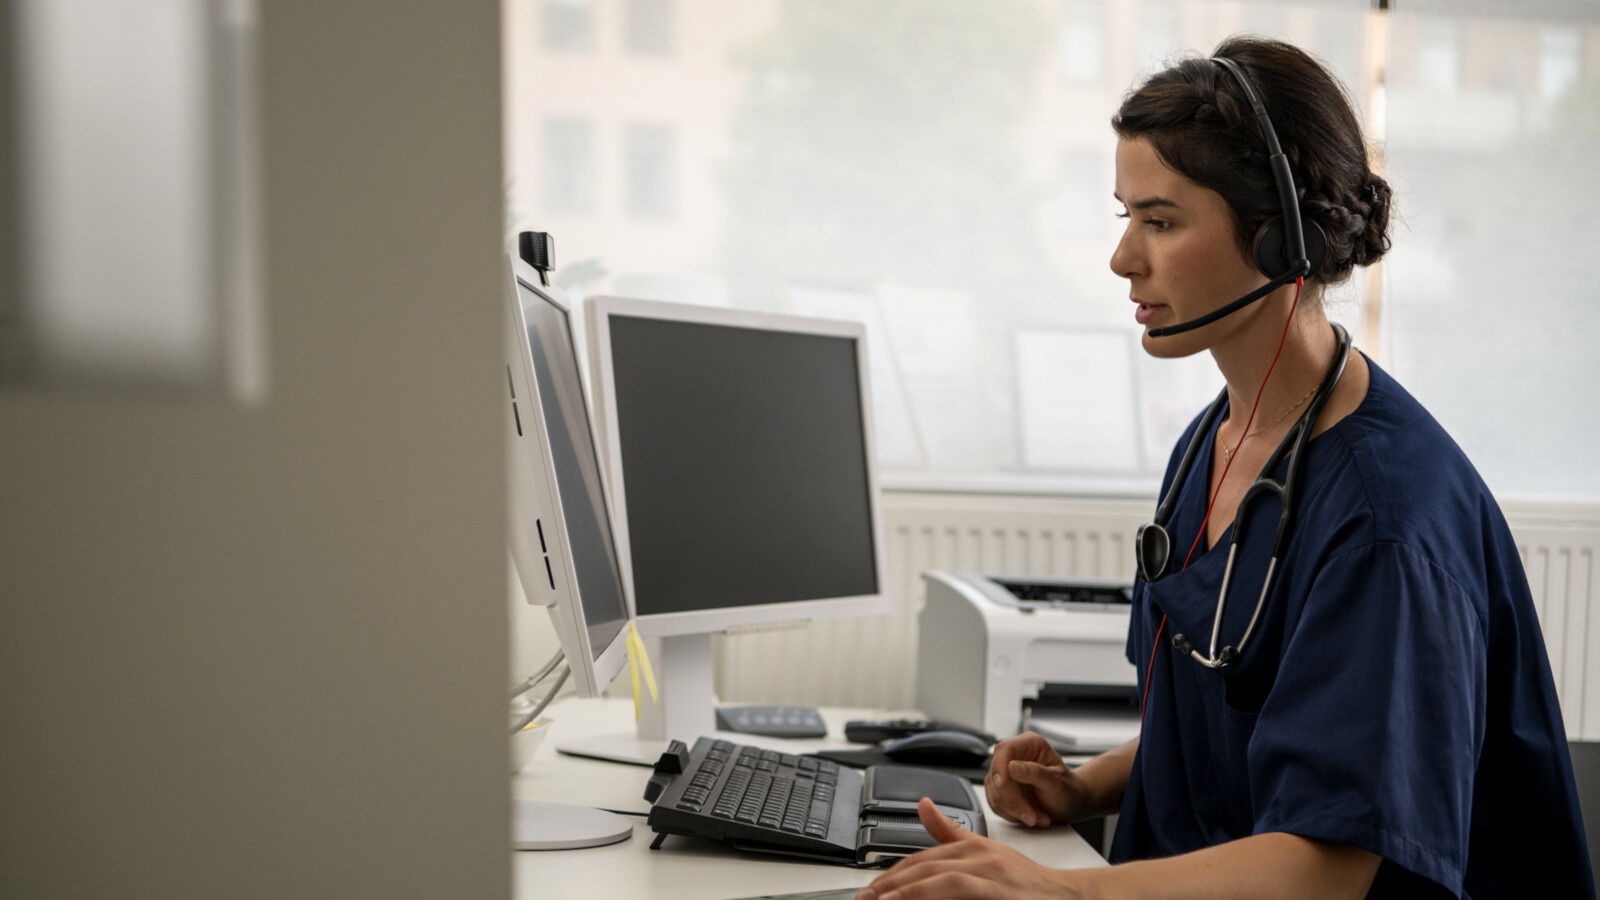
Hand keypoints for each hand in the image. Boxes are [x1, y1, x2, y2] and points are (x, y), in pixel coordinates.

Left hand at [854, 797, 1079, 899]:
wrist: (1071, 896)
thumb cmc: (1029, 883)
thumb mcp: (989, 852)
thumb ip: (952, 831)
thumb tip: (922, 804)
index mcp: (974, 847)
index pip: (923, 858)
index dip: (894, 873)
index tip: (872, 888)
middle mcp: (981, 857)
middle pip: (926, 865)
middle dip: (891, 883)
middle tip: (866, 897)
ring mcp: (992, 875)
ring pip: (940, 877)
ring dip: (906, 890)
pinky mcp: (1001, 891)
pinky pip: (960, 890)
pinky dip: (931, 894)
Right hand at [984, 731, 1081, 827]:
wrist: (1070, 805)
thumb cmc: (1068, 790)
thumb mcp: (1057, 782)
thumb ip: (1035, 773)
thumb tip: (1012, 766)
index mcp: (1030, 744)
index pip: (1005, 750)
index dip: (999, 767)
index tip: (1002, 785)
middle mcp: (1015, 756)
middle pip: (997, 775)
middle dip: (1012, 800)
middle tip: (1031, 816)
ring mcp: (1006, 774)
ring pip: (994, 792)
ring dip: (1015, 810)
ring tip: (1037, 817)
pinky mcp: (1002, 790)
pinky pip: (996, 804)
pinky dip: (1012, 815)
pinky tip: (1031, 816)